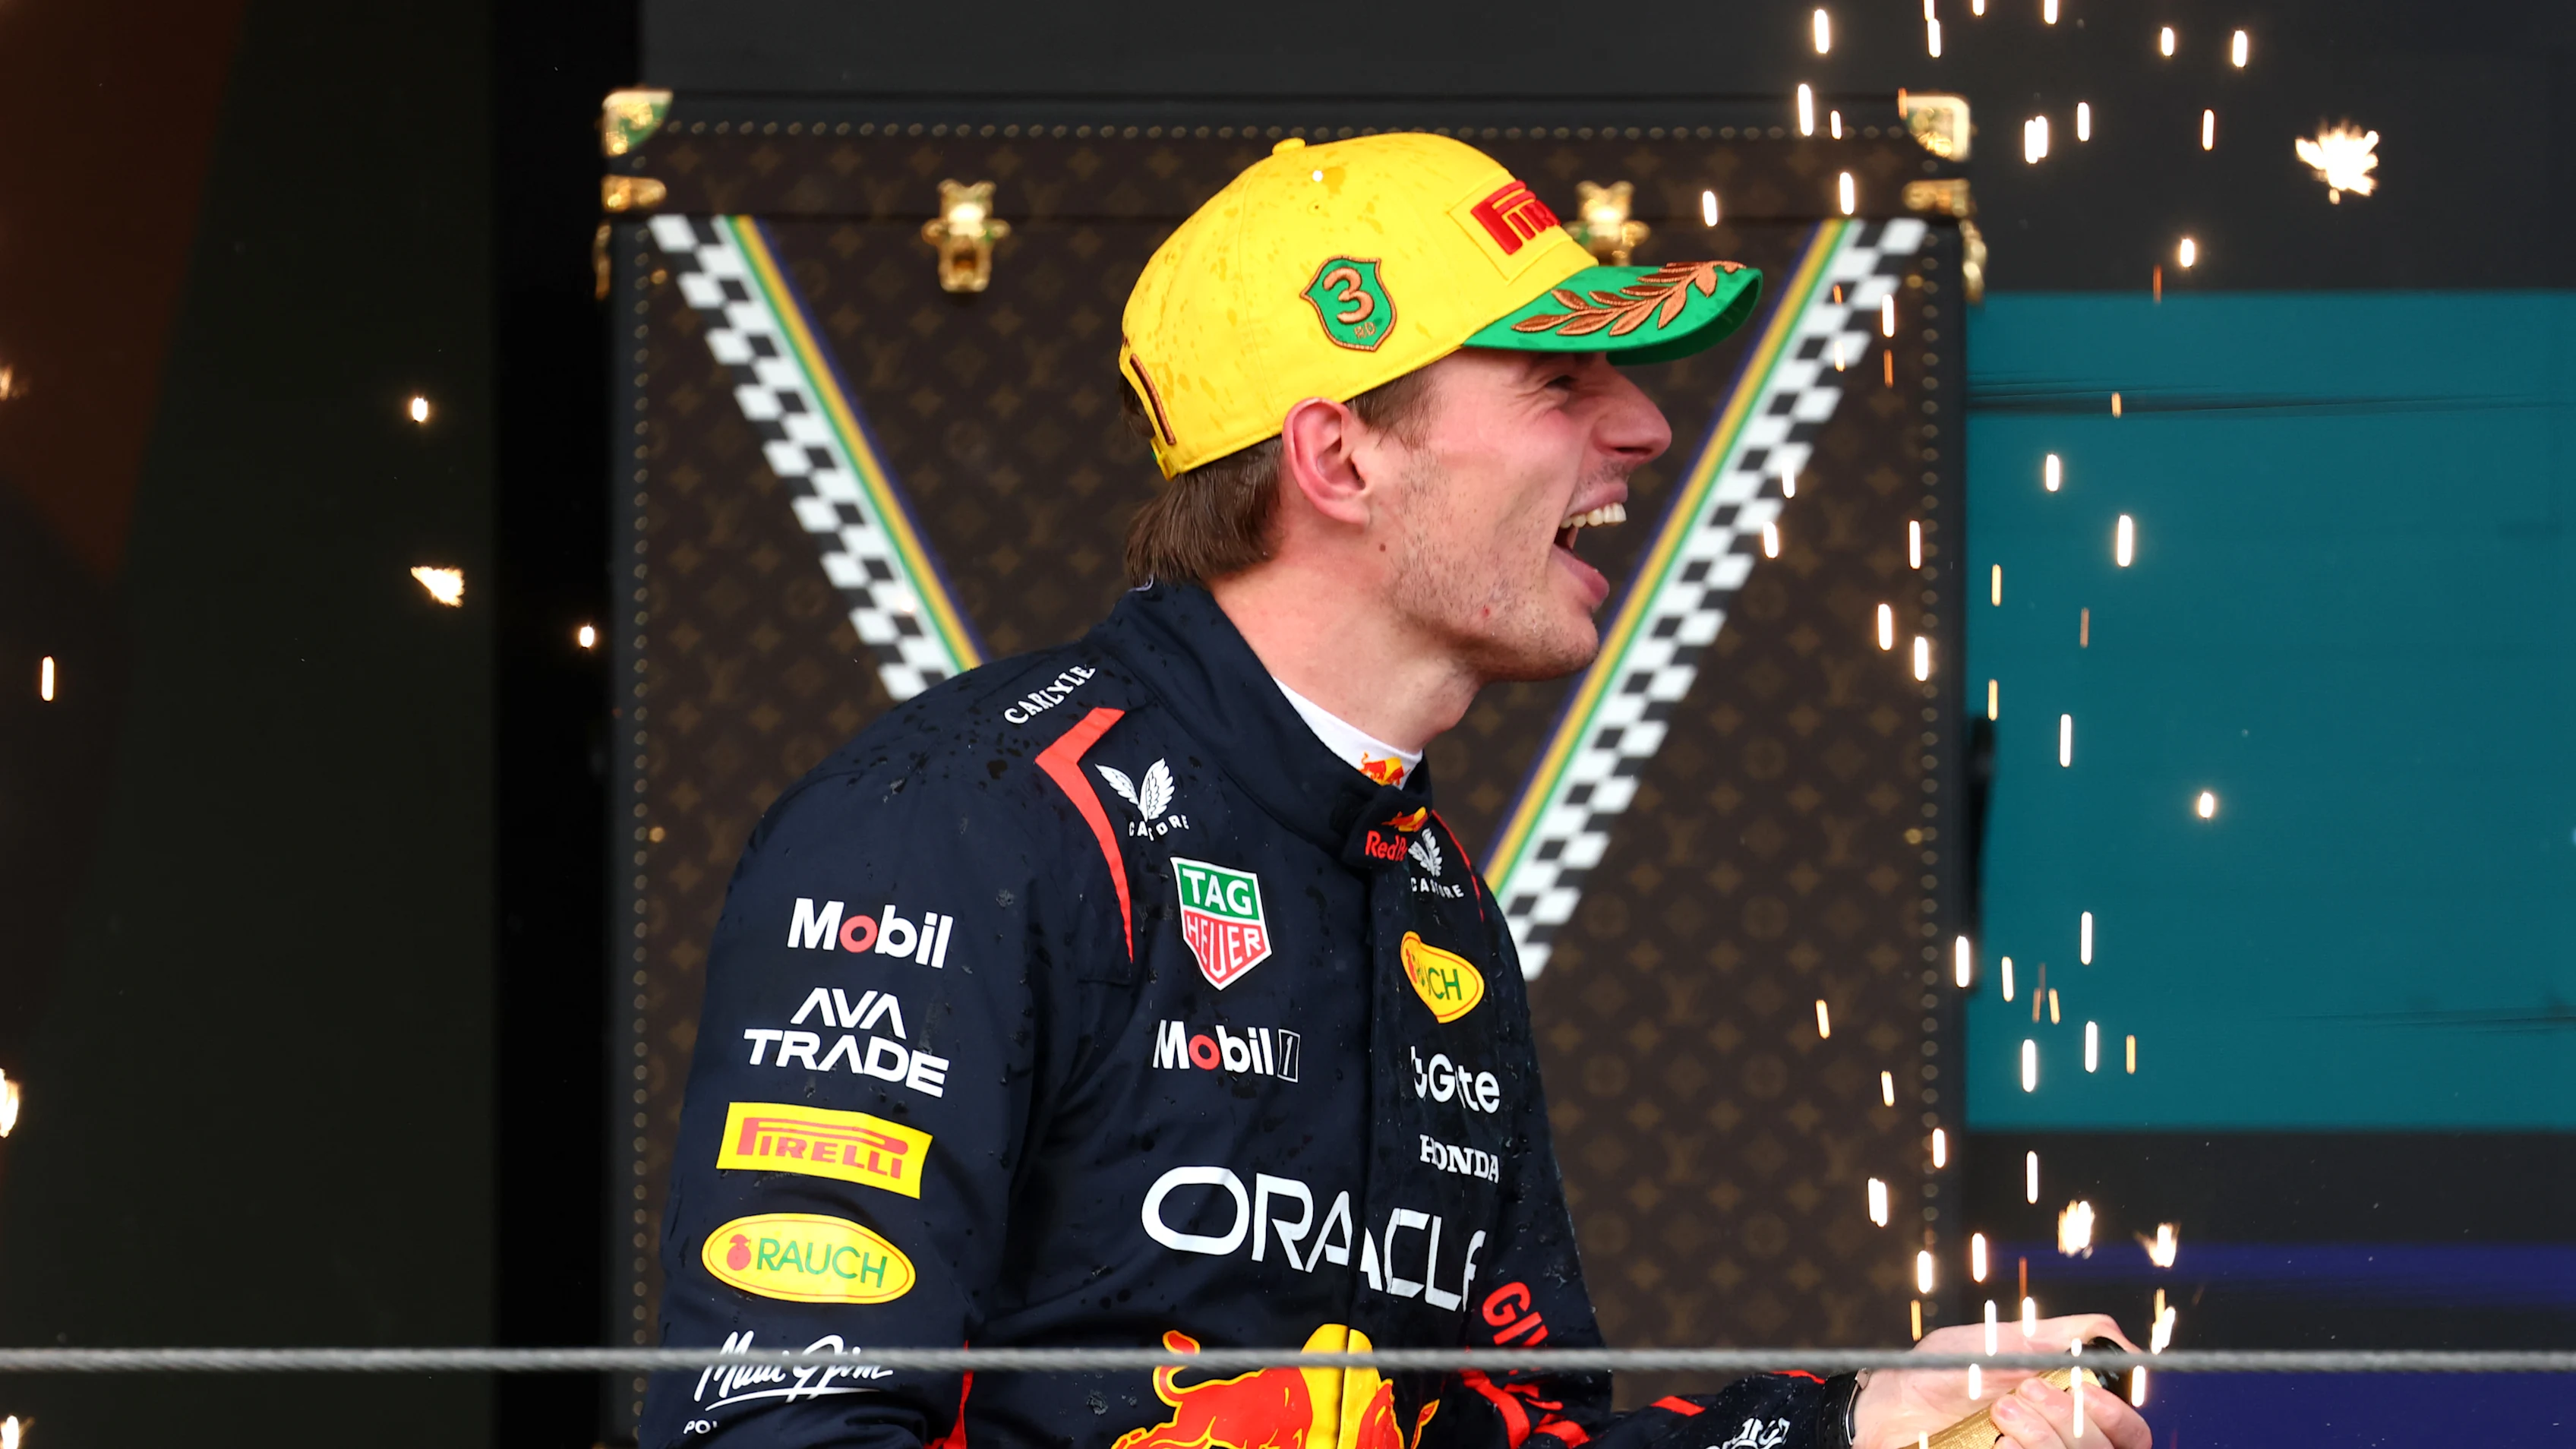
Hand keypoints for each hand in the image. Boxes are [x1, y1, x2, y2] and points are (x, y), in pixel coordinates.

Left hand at [1849, 1313, 2150, 1448]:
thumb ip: (2050, 1339)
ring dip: (2047, 1436)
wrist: (1885, 1412)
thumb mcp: (1992, 1343)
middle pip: (2119, 1444)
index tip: (2085, 1391)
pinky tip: (2000, 1445)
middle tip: (2023, 1395)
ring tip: (2001, 1415)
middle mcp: (2062, 1433)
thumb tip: (2110, 1337)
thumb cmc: (1934, 1372)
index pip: (2128, 1423)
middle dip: (2074, 1417)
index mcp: (2067, 1400)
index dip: (2118, 1411)